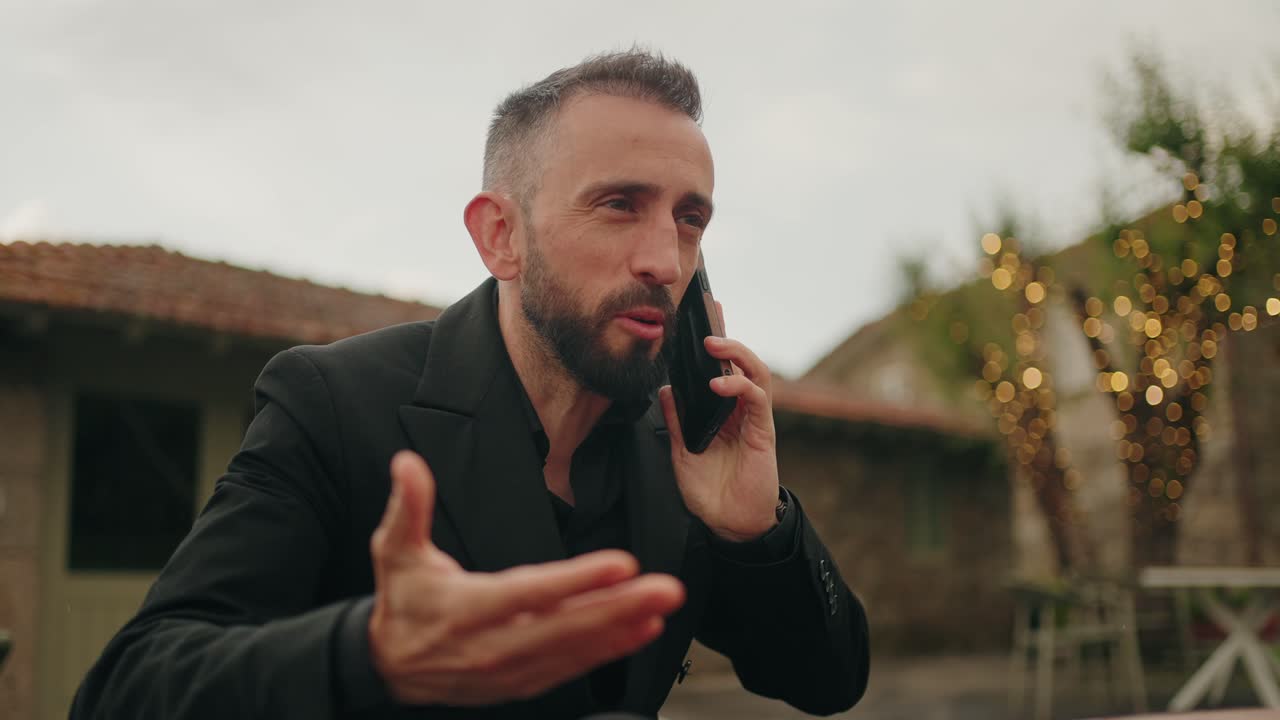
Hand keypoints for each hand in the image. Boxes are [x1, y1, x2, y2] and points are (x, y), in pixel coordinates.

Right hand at [368, 451, 684, 705]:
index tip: (620, 565)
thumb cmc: (403, 599)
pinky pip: (570, 667)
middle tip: (664, 588)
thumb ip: (407, 507)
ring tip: (660, 608)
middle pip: (564, 625)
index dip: (576, 581)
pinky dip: (607, 652)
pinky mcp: (521, 682)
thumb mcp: (394, 551)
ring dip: (622, 628)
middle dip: (619, 607)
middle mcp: (492, 644)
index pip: (529, 593)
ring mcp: (509, 668)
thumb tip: (407, 464)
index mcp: (465, 609)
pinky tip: (638, 632)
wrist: (388, 666)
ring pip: (573, 649)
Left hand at [659, 302, 779, 542]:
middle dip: (725, 336)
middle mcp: (738, 410)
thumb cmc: (709, 491)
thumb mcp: (682, 452)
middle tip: (707, 320)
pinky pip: (757, 398)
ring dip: (735, 353)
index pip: (717, 370)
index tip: (697, 316)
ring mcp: (752, 418)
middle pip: (737, 363)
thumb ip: (677, 420)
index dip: (712, 344)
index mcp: (720, 411)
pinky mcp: (763, 431)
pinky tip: (720, 384)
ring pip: (753, 372)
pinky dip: (740, 385)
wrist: (729, 524)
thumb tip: (665, 388)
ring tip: (713, 344)